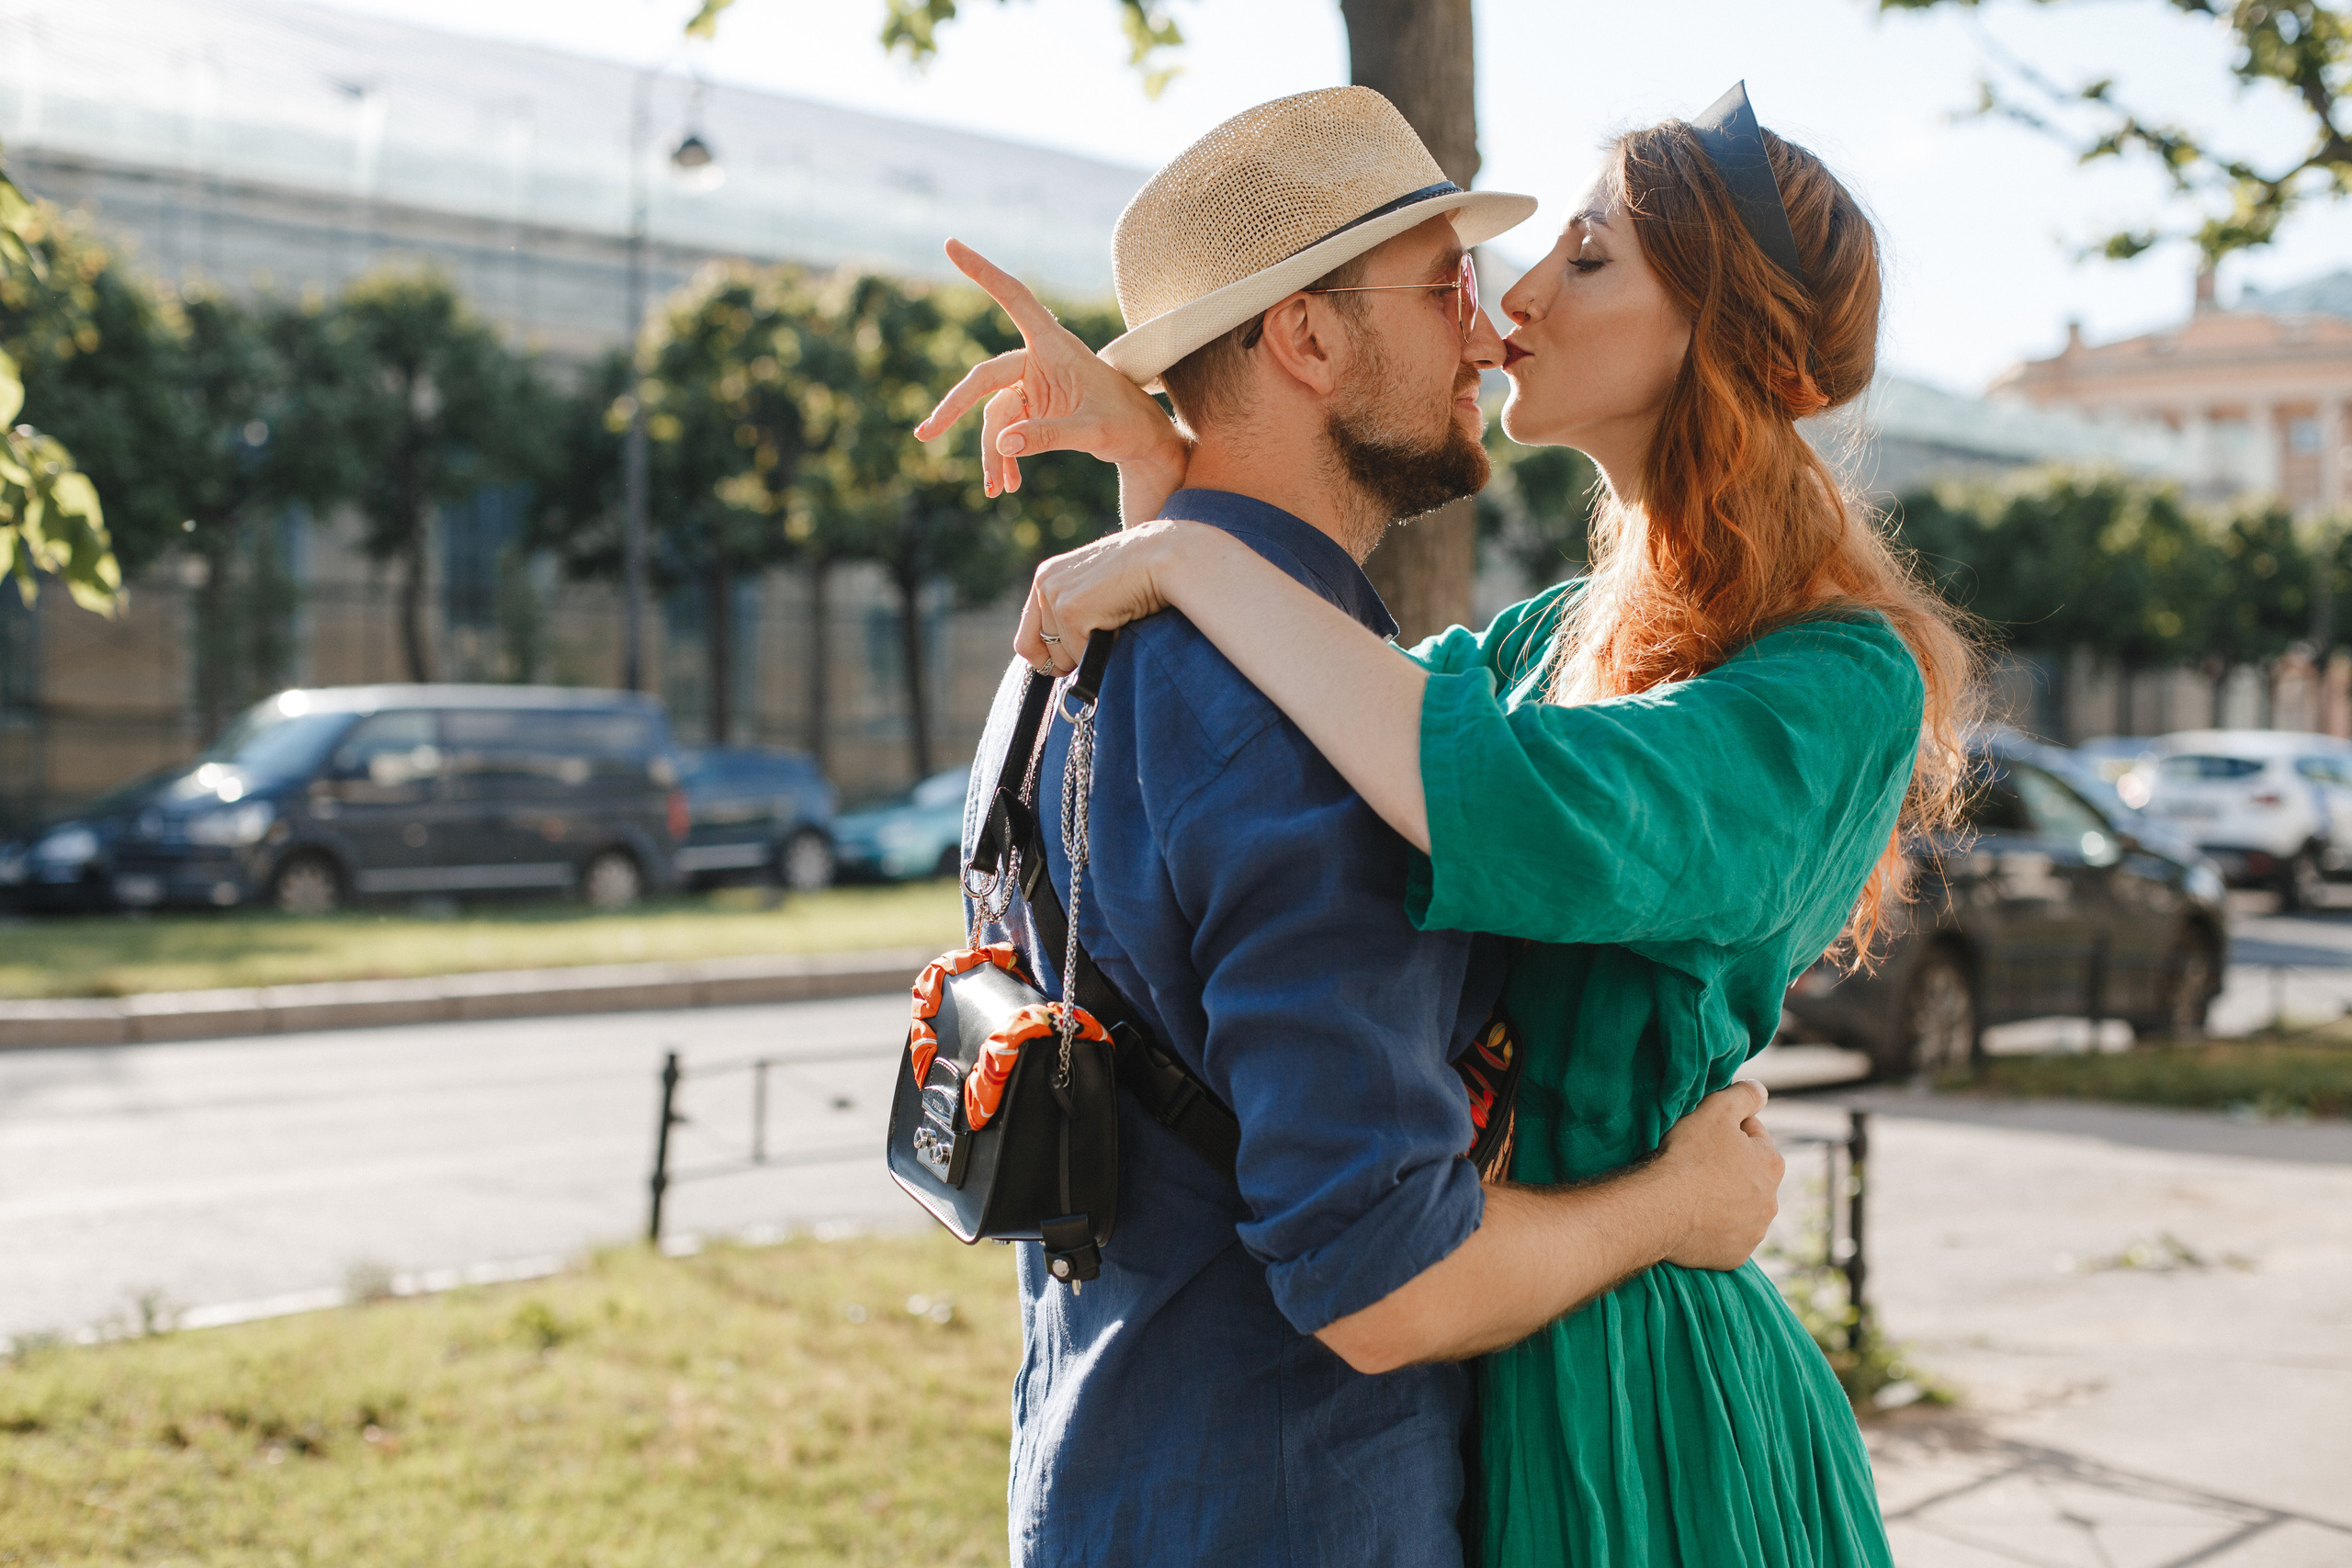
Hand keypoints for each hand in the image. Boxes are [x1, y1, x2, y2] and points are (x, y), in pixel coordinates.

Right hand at [915, 239, 1187, 499]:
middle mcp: (1039, 360)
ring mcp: (1033, 385)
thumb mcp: (1094, 432)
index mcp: (1055, 346)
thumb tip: (1002, 445)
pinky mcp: (1033, 407)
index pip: (1013, 298)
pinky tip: (1007, 484)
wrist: (1145, 444)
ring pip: (995, 417)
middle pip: (983, 380)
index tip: (951, 244)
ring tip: (996, 491)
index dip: (982, 272)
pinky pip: (1006, 431)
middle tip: (925, 434)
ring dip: (993, 455)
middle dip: (954, 410)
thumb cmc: (1128, 427)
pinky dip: (1004, 456)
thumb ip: (1050, 436)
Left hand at [1016, 518, 1236, 673]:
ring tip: (1114, 622)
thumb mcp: (1095, 589)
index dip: (1043, 660)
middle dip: (1067, 660)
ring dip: (1088, 652)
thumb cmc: (1140, 574)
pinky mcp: (1070, 611)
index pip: (1026, 638)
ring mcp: (1055, 596)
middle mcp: (1044, 583)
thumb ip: (1072, 612)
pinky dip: (1102, 649)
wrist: (1164, 557)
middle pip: (1040, 652)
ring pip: (1062, 656)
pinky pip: (1081, 654)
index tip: (1062, 669)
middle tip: (1097, 645)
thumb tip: (1057, 661)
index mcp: (1047, 576)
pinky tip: (1119, 622)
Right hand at [1649, 1081, 1782, 1270]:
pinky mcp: (1734, 1256)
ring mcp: (1753, 1232)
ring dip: (1722, 1198)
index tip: (1701, 1133)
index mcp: (1772, 1163)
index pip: (1752, 1134)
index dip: (1725, 1128)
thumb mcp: (1716, 1110)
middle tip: (1694, 1161)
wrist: (1660, 1210)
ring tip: (1691, 1192)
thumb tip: (1761, 1091)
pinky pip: (1725, 1236)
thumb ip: (1744, 1095)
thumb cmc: (1688, 1157)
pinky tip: (1692, 1218)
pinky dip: (1713, 1227)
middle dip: (1728, 1166)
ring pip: (1738, 1206)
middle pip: (1747, 1173)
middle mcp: (1771, 1201)